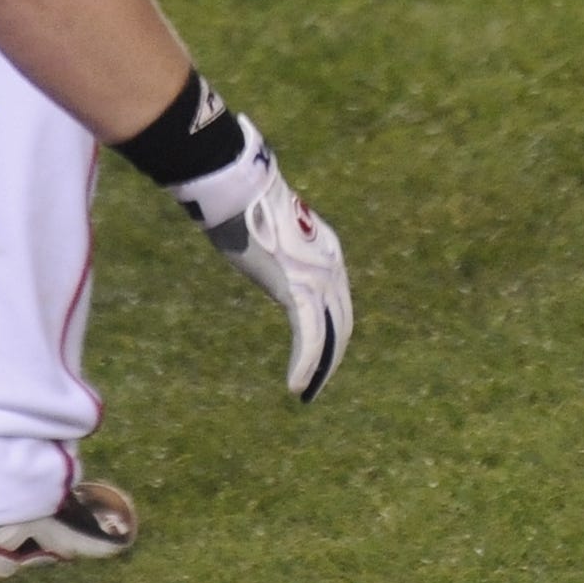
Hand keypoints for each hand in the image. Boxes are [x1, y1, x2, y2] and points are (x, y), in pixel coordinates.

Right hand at [176, 131, 351, 401]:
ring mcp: (318, 278)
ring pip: (331, 336)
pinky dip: (305, 364)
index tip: (321, 354)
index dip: (334, 331)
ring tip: (307, 393)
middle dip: (332, 358)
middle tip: (316, 384)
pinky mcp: (299, 289)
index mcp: (329, 251)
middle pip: (343, 323)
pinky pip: (311, 336)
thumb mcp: (271, 231)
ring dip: (320, 370)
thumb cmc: (245, 203)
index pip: (340, 302)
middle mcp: (332, 266)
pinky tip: (296, 386)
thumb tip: (264, 254)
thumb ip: (278, 251)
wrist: (241, 188)